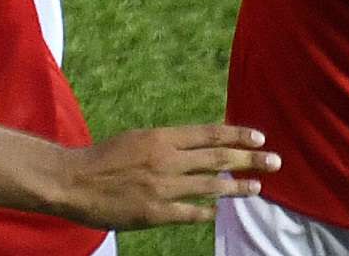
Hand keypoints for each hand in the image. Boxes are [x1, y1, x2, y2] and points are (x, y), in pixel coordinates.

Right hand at [56, 125, 278, 229]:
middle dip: (249, 160)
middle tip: (275, 161)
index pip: (209, 134)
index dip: (237, 135)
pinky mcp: (155, 212)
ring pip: (210, 187)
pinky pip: (190, 213)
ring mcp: (162, 188)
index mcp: (161, 138)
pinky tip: (219, 212)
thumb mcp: (137, 138)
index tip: (259, 137)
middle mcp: (166, 160)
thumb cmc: (103, 157)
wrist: (74, 181)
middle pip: (217, 158)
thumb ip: (167, 143)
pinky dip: (207, 212)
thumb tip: (197, 145)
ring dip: (237, 188)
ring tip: (258, 188)